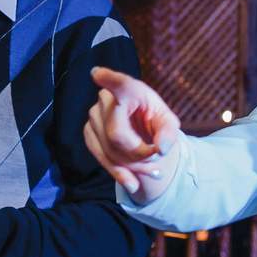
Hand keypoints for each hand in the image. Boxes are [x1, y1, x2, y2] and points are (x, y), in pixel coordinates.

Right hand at [84, 67, 182, 201]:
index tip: (96, 74)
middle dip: (139, 154)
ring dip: (133, 166)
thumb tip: (161, 149)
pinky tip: (133, 182)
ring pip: (110, 150)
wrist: (140, 130)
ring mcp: (93, 115)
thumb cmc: (155, 121)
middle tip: (157, 161)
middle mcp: (107, 98)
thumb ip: (168, 134)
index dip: (108, 79)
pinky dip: (119, 173)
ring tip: (152, 171)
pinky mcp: (88, 132)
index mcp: (131, 90)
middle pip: (118, 135)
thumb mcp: (168, 124)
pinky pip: (101, 158)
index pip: (120, 84)